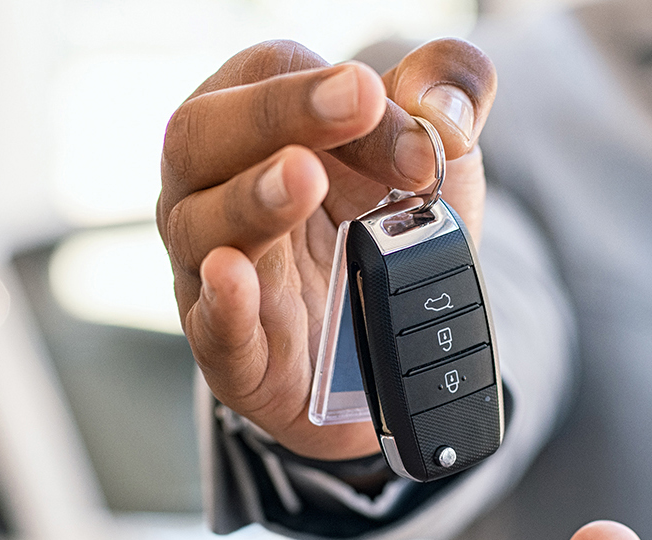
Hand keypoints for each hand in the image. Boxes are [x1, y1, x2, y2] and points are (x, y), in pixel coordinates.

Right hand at [159, 39, 496, 459]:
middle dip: (276, 114)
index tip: (389, 107)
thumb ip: (452, 88)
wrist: (389, 338)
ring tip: (304, 179)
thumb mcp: (435, 145)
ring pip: (199, 227)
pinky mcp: (229, 350)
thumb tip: (441, 105)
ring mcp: (207, 269)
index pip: (267, 76)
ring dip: (253, 198)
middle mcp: (210, 187)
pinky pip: (209, 324)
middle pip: (200, 135)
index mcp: (252, 120)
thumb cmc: (385, 221)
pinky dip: (223, 300)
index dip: (326, 88)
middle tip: (354, 104)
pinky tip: (233, 274)